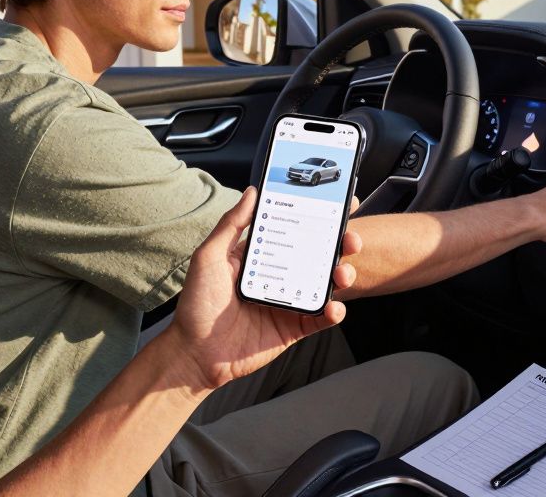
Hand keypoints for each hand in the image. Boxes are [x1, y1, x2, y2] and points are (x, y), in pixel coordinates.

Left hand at [167, 188, 359, 390]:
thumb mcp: (209, 256)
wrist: (195, 353)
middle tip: (350, 238)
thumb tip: (252, 193)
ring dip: (342, 275)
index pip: (294, 229)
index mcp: (261, 255)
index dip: (318, 216)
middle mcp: (278, 275)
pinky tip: (333, 307)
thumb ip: (232, 224)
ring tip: (342, 273)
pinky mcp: (293, 327)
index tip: (340, 203)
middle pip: (318, 254)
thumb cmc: (196, 304)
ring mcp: (288, 301)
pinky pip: (320, 317)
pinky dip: (333, 311)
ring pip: (325, 283)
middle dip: (340, 244)